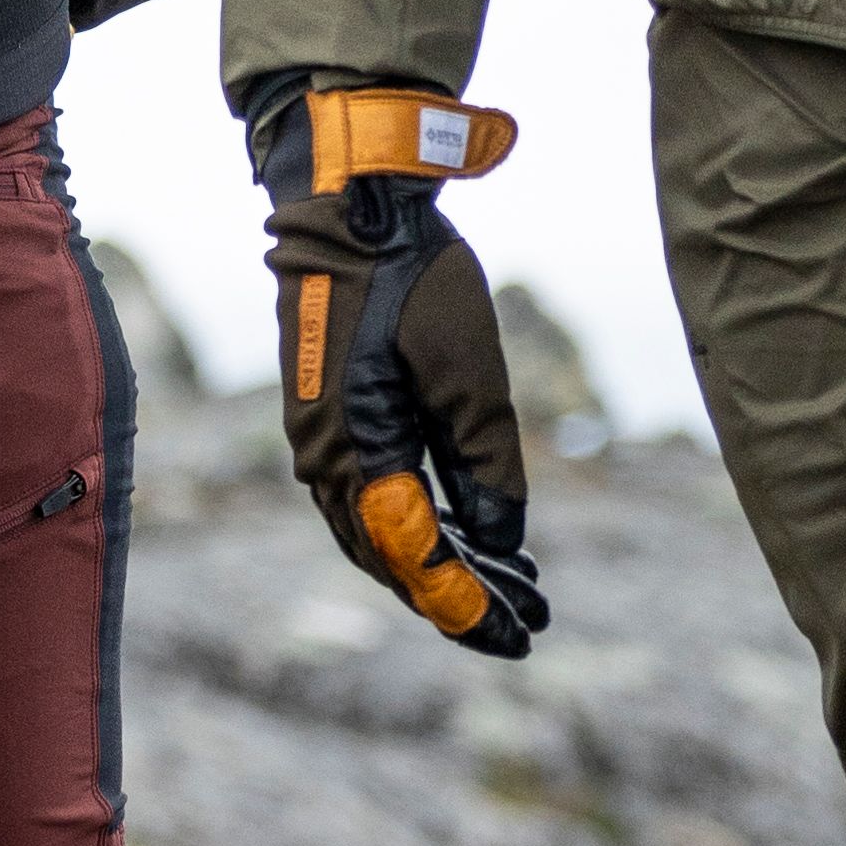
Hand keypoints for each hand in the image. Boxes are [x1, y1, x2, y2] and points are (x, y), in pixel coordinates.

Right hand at [254, 80, 546, 650]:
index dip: (468, 603)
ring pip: (378, 539)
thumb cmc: (413, 278)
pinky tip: (460, 538)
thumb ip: (485, 461)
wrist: (350, 209)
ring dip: (440, 571)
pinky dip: (416, 533)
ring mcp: (321, 447)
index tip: (518, 636)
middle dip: (459, 601)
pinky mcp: (331, 425)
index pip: (415, 558)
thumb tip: (499, 541)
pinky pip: (370, 504)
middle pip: (392, 562)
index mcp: (357, 454)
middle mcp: (326, 463)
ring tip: (507, 593)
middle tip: (524, 631)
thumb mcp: (469, 371)